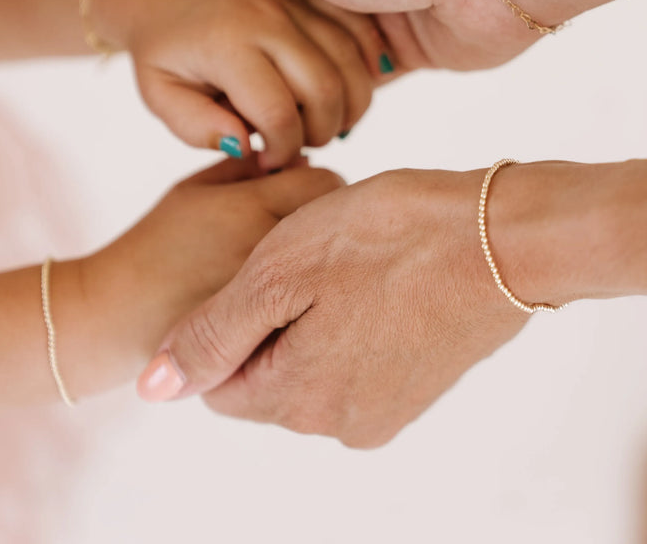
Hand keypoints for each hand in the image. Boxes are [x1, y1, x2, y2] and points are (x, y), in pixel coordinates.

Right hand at [71, 156, 343, 397]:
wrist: (115, 317)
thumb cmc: (155, 245)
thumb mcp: (193, 191)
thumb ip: (246, 169)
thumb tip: (299, 158)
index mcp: (248, 208)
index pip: (324, 182)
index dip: (319, 184)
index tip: (306, 197)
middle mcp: (268, 253)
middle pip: (335, 228)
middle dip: (328, 223)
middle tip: (309, 233)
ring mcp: (272, 301)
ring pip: (327, 270)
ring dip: (321, 263)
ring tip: (301, 268)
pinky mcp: (268, 337)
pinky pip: (311, 313)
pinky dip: (308, 302)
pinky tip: (289, 302)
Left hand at [93, 0, 390, 168]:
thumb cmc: (162, 53)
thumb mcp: (159, 95)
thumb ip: (196, 127)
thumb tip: (246, 146)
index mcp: (226, 42)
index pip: (278, 112)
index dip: (282, 150)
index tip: (266, 159)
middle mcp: (267, 15)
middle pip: (326, 87)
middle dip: (320, 131)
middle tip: (296, 143)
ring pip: (351, 62)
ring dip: (346, 106)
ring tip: (316, 122)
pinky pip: (359, 34)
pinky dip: (362, 70)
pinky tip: (340, 93)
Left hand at [137, 166, 528, 446]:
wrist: (505, 236)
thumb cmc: (388, 237)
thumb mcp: (280, 271)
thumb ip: (214, 334)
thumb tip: (155, 387)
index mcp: (297, 399)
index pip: (219, 379)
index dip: (231, 316)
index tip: (268, 268)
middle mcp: (339, 424)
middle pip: (267, 370)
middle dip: (274, 313)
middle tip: (314, 254)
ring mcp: (385, 410)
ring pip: (312, 360)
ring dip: (315, 311)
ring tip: (351, 259)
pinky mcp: (418, 388)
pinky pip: (357, 356)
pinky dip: (354, 316)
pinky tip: (379, 273)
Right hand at [199, 0, 562, 72]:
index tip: (210, 32)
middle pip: (300, 5)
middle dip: (275, 39)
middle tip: (231, 82)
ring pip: (332, 44)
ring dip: (309, 71)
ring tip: (264, 106)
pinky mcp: (415, 42)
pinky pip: (367, 74)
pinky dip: (343, 92)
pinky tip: (308, 115)